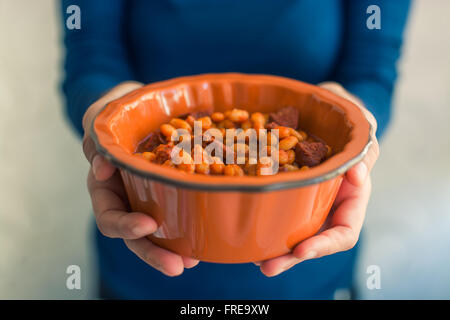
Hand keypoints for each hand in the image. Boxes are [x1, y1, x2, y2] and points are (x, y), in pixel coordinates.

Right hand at [82, 81, 198, 275]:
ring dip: (176, 249)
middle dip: (155, 251)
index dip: (125, 226)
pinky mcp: (176, 189)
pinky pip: (184, 210)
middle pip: (138, 235)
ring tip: (194, 260)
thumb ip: (95, 136)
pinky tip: (209, 236)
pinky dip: (194, 225)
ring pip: (162, 231)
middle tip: (177, 265)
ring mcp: (154, 196)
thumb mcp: (100, 116)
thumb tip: (102, 168)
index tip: (147, 224)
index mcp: (107, 186)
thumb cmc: (117, 109)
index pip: (110, 216)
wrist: (142, 104)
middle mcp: (130, 198)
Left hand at [258, 82, 379, 276]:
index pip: (343, 232)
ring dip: (272, 248)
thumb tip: (357, 175)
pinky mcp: (283, 188)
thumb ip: (365, 151)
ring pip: (290, 231)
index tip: (302, 250)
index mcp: (349, 197)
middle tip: (267, 266)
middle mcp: (326, 204)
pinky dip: (260, 221)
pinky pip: (273, 208)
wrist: (323, 108)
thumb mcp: (362, 128)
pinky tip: (244, 230)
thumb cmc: (347, 117)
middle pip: (312, 241)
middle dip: (290, 257)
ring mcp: (304, 199)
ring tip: (252, 257)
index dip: (325, 245)